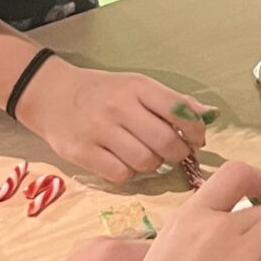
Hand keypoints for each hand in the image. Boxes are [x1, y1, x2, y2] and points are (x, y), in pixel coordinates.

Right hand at [19, 58, 208, 183]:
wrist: (52, 94)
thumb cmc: (103, 92)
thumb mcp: (137, 86)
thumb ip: (172, 101)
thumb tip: (209, 115)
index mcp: (137, 87)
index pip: (178, 110)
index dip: (195, 130)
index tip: (196, 139)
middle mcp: (119, 107)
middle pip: (165, 141)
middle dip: (179, 153)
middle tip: (175, 154)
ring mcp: (99, 130)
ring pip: (145, 161)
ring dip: (153, 164)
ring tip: (147, 157)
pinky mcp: (82, 152)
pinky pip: (120, 174)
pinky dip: (129, 174)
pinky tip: (124, 163)